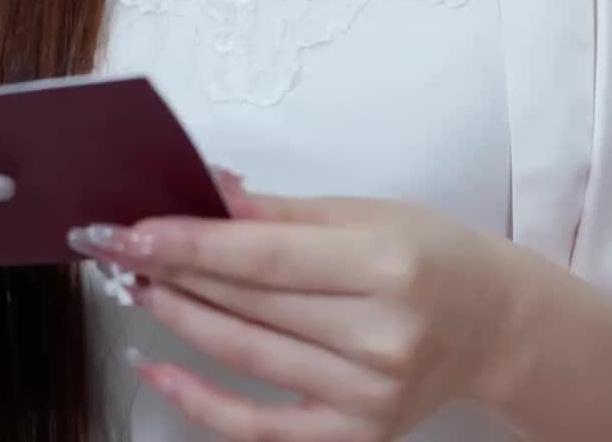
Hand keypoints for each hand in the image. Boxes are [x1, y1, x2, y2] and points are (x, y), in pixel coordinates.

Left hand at [69, 185, 519, 440]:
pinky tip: (159, 366)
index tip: (131, 228)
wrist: (494, 325)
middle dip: (173, 273)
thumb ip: (281, 213)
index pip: (264, 256)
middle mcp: (381, 335)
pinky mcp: (356, 436)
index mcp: (387, 264)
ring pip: (246, 356)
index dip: (190, 243)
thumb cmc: (430, 253)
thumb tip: (206, 193)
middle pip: (249, 304)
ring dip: (179, 320)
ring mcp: (368, 396)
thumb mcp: (365, 212)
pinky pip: (260, 428)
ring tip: (137, 286)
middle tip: (116, 247)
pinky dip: (201, 398)